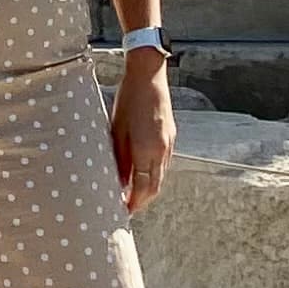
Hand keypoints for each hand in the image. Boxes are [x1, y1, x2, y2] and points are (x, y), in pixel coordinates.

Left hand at [112, 54, 175, 213]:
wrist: (149, 76)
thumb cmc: (128, 99)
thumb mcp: (117, 130)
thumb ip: (119, 158)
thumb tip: (119, 182)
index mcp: (147, 149)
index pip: (143, 188)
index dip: (134, 203)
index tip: (123, 211)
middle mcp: (162, 150)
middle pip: (155, 187)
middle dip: (142, 201)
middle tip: (127, 208)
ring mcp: (169, 144)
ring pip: (161, 177)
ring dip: (148, 189)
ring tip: (132, 195)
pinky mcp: (171, 137)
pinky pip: (164, 164)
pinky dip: (154, 175)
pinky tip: (142, 174)